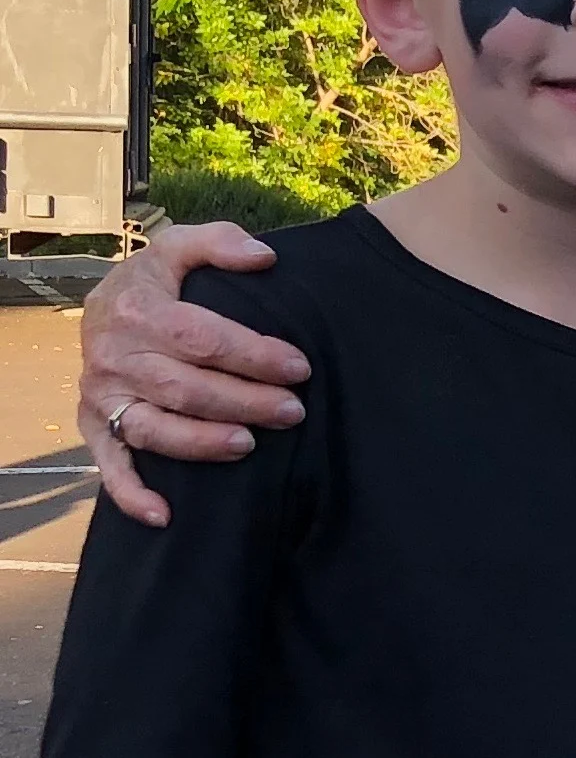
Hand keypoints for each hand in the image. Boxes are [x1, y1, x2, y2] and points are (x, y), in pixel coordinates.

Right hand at [80, 221, 307, 525]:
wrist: (103, 305)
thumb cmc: (157, 282)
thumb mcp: (180, 247)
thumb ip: (219, 243)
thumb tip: (264, 256)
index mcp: (139, 310)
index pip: (204, 340)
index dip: (255, 356)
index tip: (300, 367)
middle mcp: (114, 356)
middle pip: (186, 388)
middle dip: (245, 402)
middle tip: (294, 410)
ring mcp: (102, 395)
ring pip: (153, 428)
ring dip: (201, 443)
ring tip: (248, 445)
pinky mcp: (92, 424)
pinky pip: (108, 465)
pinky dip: (132, 494)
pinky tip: (166, 515)